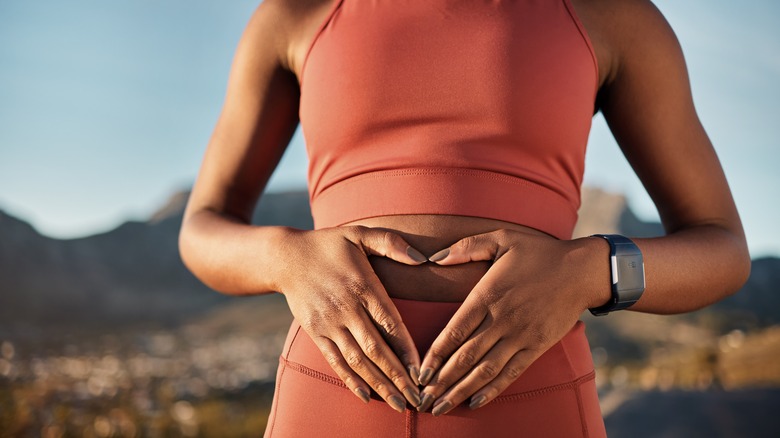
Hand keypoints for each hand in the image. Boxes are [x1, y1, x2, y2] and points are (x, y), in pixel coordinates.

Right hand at [277, 226, 427, 411]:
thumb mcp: (359, 233)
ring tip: (399, 404)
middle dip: (398, 377)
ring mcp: (329, 323)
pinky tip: (366, 396)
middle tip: (418, 399)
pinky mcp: (315, 332)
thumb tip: (422, 258)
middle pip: (376, 348)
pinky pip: (335, 360)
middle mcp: (346, 308)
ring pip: (357, 360)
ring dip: (379, 384)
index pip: (390, 323)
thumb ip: (391, 243)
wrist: (285, 257)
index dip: (407, 349)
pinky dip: (350, 380)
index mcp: (363, 285)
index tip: (423, 371)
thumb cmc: (329, 244)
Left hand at [415, 230, 606, 414]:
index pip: (455, 331)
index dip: (436, 355)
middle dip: (441, 381)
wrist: (582, 270)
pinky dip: (493, 389)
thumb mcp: (501, 238)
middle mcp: (501, 320)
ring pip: (485, 370)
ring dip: (461, 391)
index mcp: (488, 295)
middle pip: (466, 356)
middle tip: (422, 400)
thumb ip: (466, 247)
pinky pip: (511, 372)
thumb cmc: (539, 251)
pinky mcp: (537, 346)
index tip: (419, 372)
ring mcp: (520, 336)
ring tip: (440, 408)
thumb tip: (434, 258)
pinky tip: (476, 403)